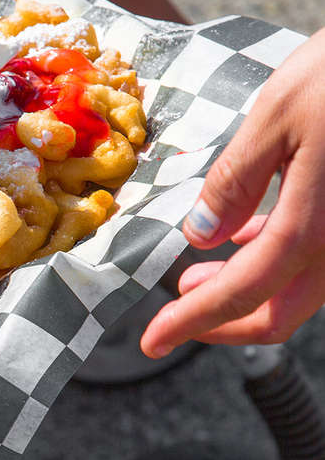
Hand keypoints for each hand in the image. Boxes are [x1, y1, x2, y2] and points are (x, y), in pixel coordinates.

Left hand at [142, 27, 324, 357]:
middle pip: (282, 311)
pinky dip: (271, 258)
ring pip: (298, 287)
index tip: (152, 339)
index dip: (197, 322)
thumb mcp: (274, 120)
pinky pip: (313, 253)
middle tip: (172, 310)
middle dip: (221, 320)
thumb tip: (200, 237)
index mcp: (318, 223)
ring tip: (191, 277)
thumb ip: (235, 182)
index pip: (248, 291)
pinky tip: (237, 237)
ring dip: (242, 290)